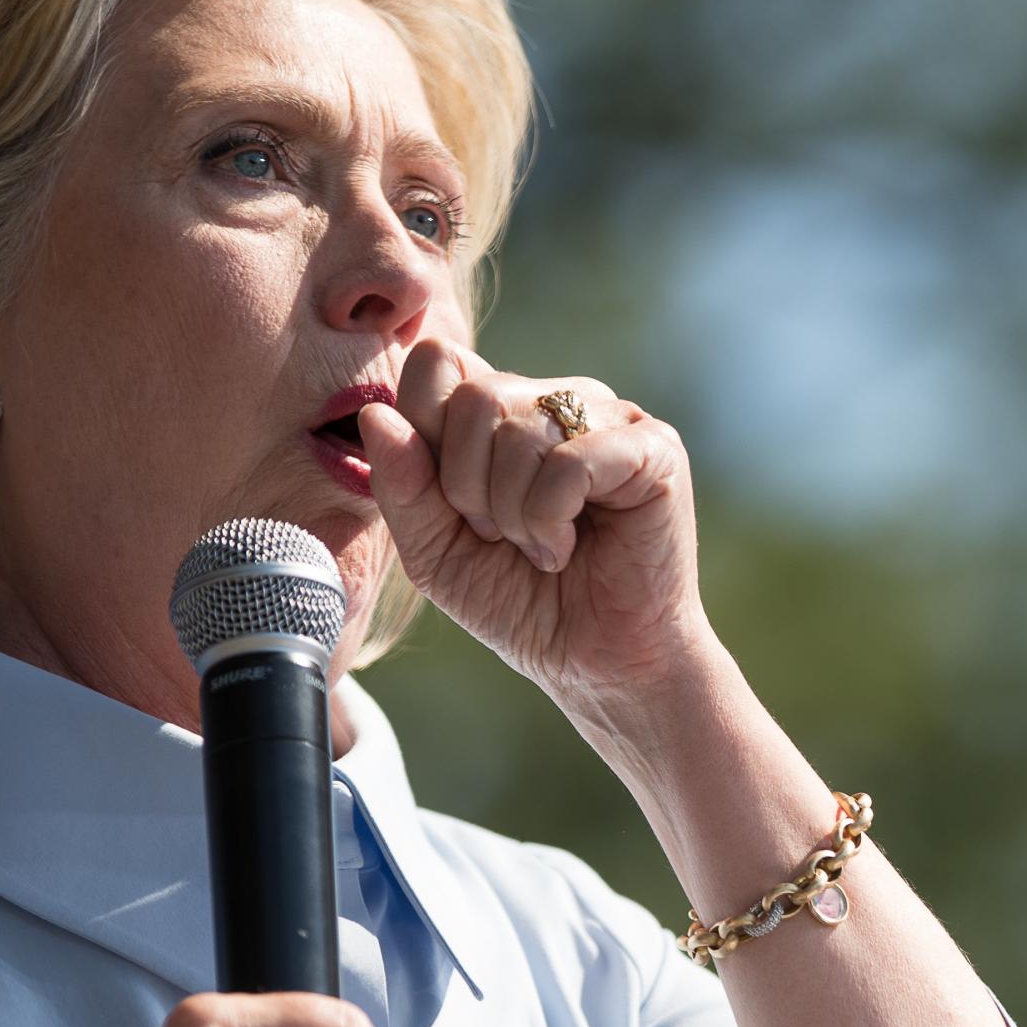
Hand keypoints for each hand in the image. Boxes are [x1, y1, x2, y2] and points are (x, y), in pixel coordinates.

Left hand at [356, 334, 710, 700]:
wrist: (596, 665)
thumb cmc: (520, 604)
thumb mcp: (434, 552)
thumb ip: (401, 486)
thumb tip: (374, 414)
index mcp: (500, 411)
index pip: (438, 362)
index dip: (425, 431)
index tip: (454, 504)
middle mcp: (554, 398)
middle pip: (475, 397)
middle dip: (468, 488)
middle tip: (500, 536)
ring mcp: (607, 415)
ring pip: (520, 429)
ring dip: (512, 514)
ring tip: (540, 548)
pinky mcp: (652, 448)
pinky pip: (569, 461)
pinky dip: (550, 519)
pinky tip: (567, 549)